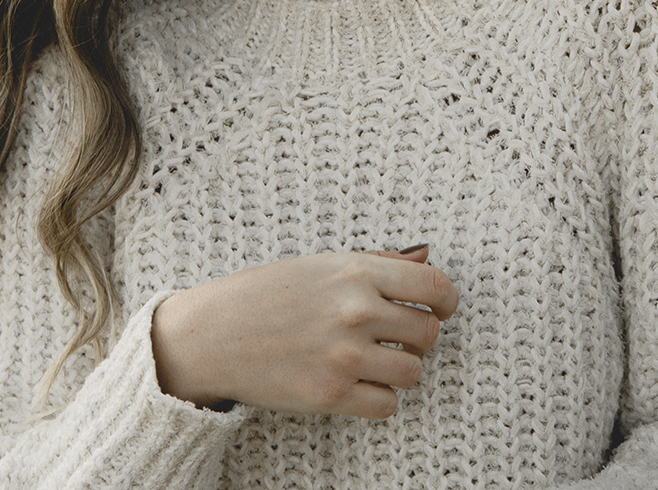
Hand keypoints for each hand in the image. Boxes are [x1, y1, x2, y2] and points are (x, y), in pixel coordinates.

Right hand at [150, 246, 458, 418]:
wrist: (210, 336)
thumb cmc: (265, 294)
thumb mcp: (321, 263)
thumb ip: (376, 262)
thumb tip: (426, 253)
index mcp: (356, 271)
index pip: (434, 284)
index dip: (446, 300)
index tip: (441, 308)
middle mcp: (356, 311)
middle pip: (428, 332)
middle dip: (419, 336)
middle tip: (396, 337)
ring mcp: (345, 355)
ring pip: (413, 371)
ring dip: (400, 369)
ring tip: (374, 361)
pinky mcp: (331, 395)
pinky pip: (388, 404)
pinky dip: (379, 398)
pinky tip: (358, 385)